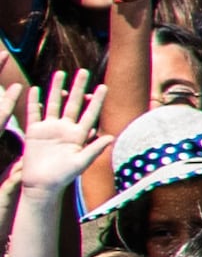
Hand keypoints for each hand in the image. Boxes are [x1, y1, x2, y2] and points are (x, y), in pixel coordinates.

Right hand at [9, 71, 98, 190]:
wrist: (42, 184)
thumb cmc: (63, 177)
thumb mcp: (81, 163)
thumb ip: (95, 149)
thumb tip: (112, 137)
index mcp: (79, 135)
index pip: (90, 113)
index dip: (97, 100)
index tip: (104, 86)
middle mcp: (65, 128)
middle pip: (73, 103)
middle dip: (78, 87)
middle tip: (84, 71)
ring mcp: (50, 129)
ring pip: (54, 103)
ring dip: (57, 89)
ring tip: (60, 73)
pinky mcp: (34, 132)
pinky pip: (34, 113)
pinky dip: (34, 102)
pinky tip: (35, 89)